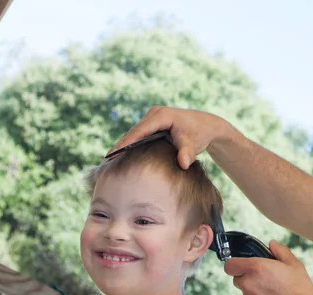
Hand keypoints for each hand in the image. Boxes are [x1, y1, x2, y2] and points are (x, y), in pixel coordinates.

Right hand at [106, 106, 237, 168]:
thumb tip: (184, 164)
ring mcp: (153, 118)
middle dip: (121, 145)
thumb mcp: (194, 143)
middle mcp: (155, 114)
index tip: (114, 153)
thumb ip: (187, 153)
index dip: (127, 142)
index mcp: (162, 115)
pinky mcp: (153, 123)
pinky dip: (131, 144)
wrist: (207, 126)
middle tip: (106, 160)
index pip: (140, 130)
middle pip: (134, 132)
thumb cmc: (200, 134)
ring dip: (124, 145)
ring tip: (109, 160)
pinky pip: (140, 135)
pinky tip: (121, 157)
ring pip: (135, 133)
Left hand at [225, 240, 312, 294]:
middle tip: (266, 281)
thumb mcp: (294, 265)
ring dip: (254, 294)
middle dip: (248, 278)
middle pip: (237, 279)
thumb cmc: (301, 290)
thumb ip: (280, 251)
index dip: (235, 265)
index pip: (230, 265)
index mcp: (256, 268)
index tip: (243, 266)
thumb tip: (271, 244)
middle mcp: (248, 285)